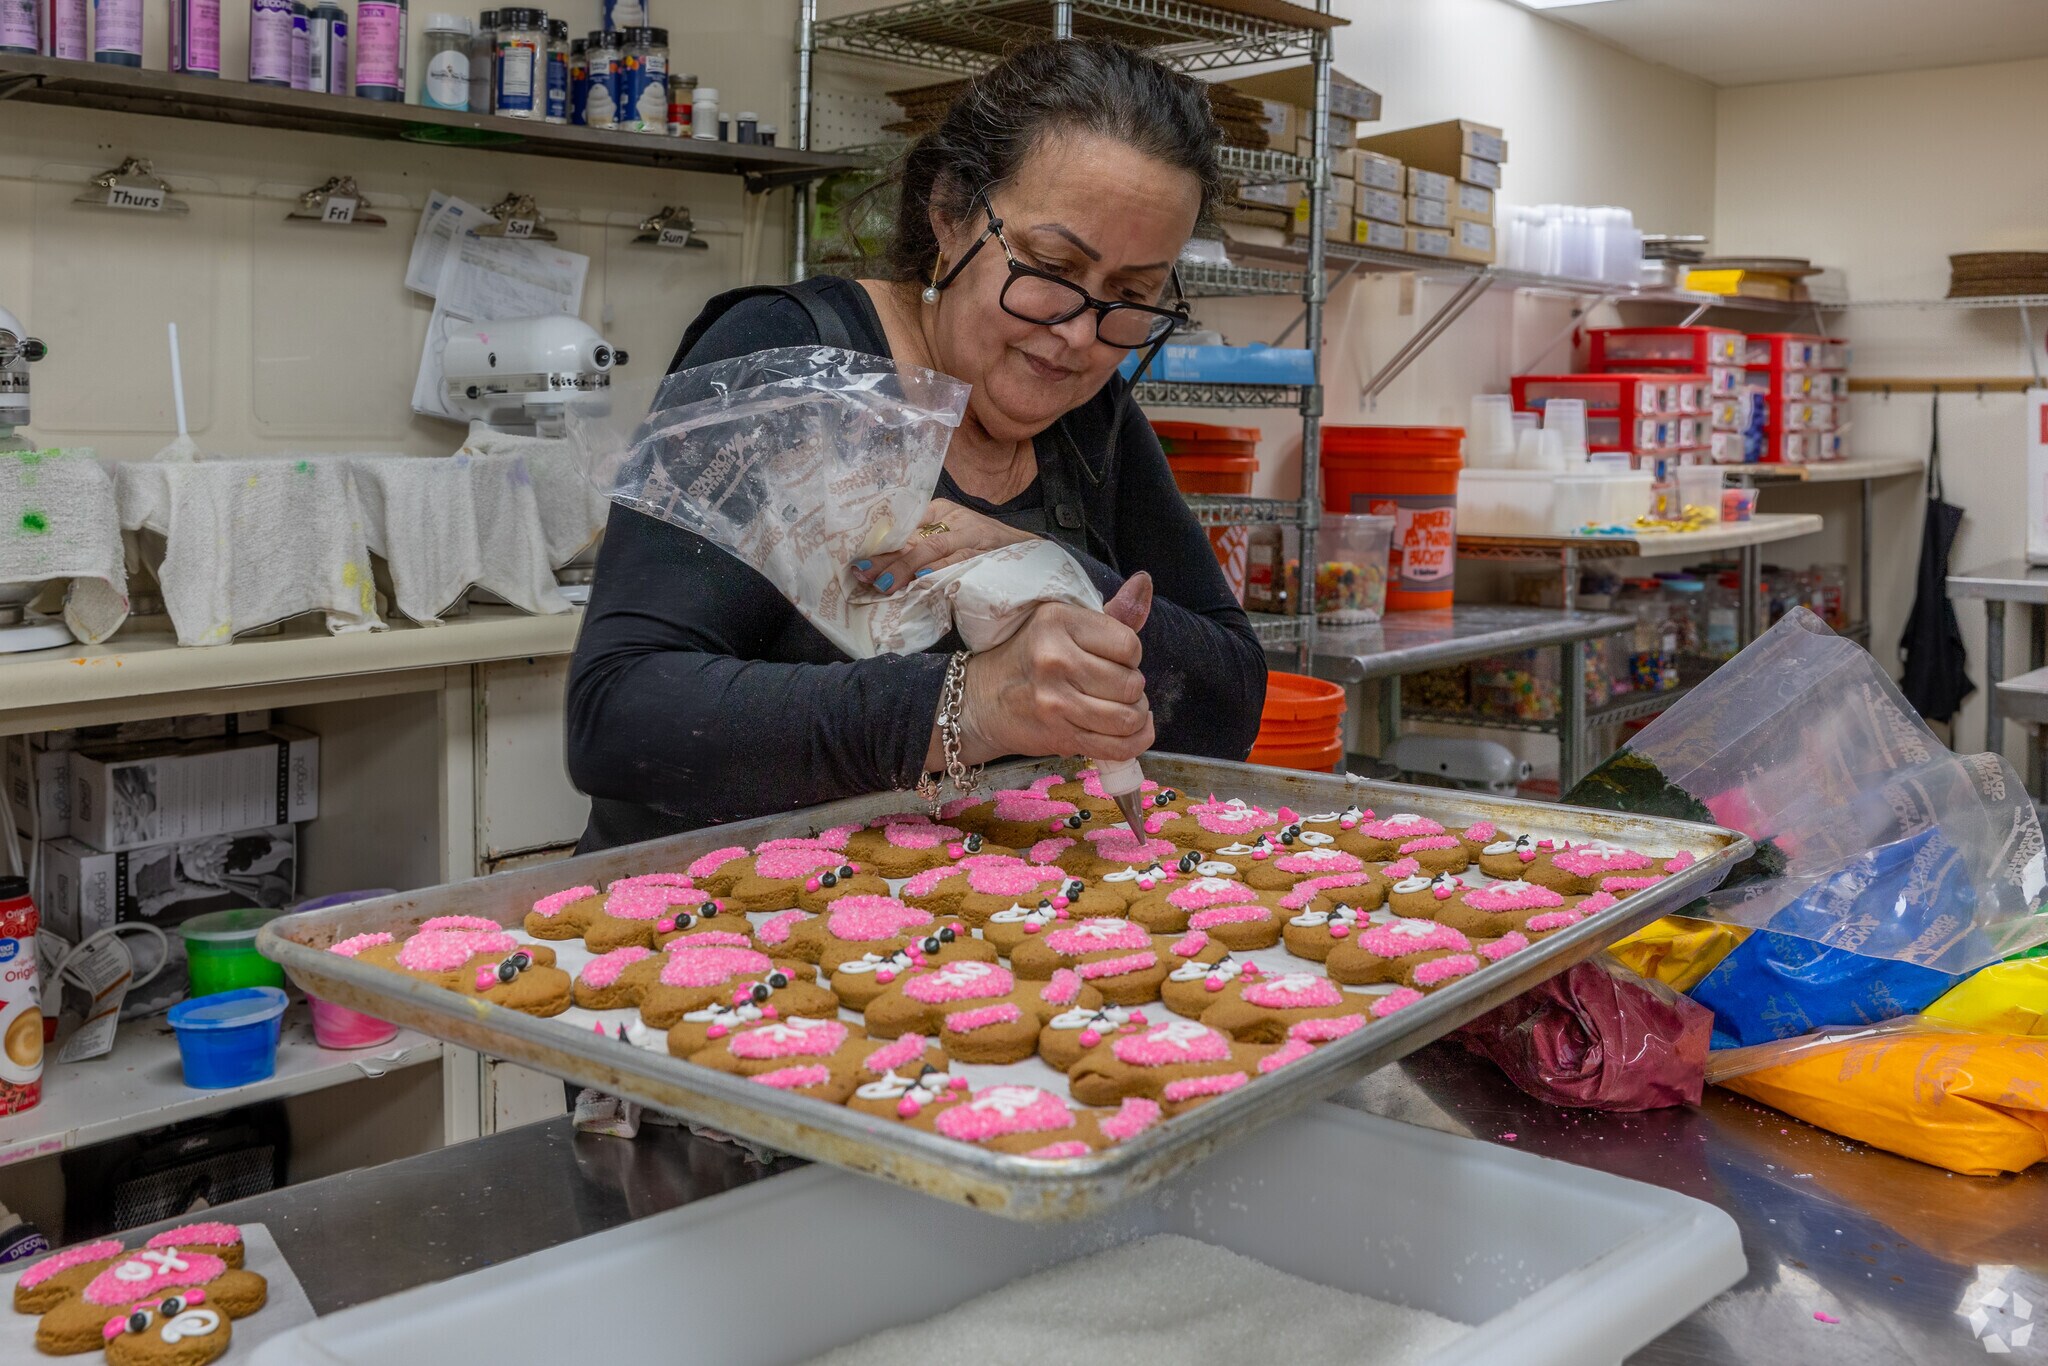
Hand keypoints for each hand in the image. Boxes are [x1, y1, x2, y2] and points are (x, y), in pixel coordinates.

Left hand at [854, 498, 1036, 594]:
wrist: (1033, 554)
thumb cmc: (987, 549)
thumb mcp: (952, 541)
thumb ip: (923, 550)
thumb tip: (884, 569)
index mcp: (941, 511)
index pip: (904, 524)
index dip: (880, 541)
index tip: (857, 557)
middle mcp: (953, 519)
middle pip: (913, 537)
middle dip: (885, 557)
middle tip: (860, 572)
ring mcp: (969, 535)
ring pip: (931, 549)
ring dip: (905, 567)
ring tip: (882, 582)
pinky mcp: (984, 552)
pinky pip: (956, 563)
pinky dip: (937, 572)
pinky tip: (919, 579)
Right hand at [951, 574, 1155, 764]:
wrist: (979, 701)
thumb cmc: (1027, 657)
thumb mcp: (1062, 623)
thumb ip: (1111, 611)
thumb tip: (1145, 582)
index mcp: (1058, 621)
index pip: (1128, 644)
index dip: (1130, 655)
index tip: (1113, 658)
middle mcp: (1055, 659)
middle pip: (1132, 683)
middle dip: (1132, 687)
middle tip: (1113, 685)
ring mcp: (1056, 701)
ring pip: (1129, 716)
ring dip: (1134, 715)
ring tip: (1119, 707)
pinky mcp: (1059, 734)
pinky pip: (1118, 747)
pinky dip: (1134, 741)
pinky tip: (1128, 731)